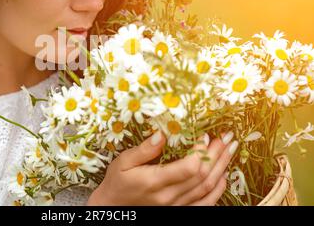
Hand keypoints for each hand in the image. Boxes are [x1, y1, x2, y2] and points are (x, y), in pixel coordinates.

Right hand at [87, 131, 236, 205]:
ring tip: (230, 150)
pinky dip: (217, 190)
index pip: (188, 168)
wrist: (113, 207)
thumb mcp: (124, 161)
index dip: (201, 152)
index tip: (204, 136)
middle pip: (202, 175)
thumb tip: (162, 133)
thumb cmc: (118, 181)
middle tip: (226, 137)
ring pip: (207, 188)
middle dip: (217, 154)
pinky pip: (205, 203)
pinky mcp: (179, 210)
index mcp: (155, 181)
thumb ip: (144, 149)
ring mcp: (176, 206)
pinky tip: (223, 175)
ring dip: (221, 167)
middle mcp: (169, 196)